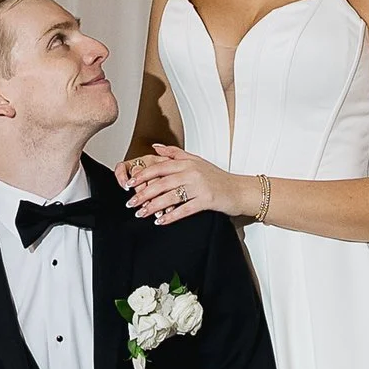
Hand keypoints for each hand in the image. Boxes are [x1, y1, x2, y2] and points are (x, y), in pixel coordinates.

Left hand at [125, 143, 242, 226]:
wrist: (239, 190)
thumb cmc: (217, 177)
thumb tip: (155, 147)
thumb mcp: (197, 161)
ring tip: (141, 213)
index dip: (142, 175)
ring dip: (153, 206)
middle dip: (144, 193)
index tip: (129, 183)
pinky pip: (185, 209)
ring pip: (171, 196)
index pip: (159, 167)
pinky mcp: (207, 200)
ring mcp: (200, 186)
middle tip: (131, 202)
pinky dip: (171, 216)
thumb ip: (174, 153)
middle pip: (162, 182)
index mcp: (187, 163)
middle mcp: (192, 172)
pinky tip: (160, 221)